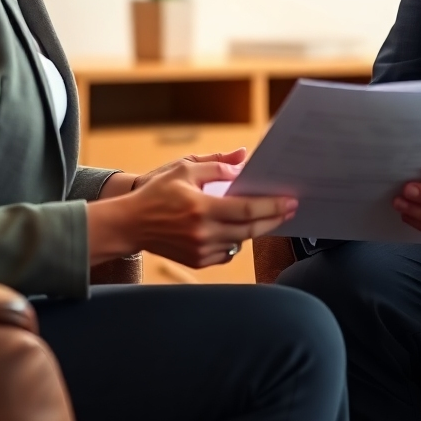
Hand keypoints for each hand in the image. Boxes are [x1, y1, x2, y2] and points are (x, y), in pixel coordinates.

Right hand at [88, 150, 296, 267]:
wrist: (130, 224)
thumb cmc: (157, 192)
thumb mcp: (185, 168)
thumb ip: (217, 164)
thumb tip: (243, 160)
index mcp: (201, 209)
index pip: (247, 210)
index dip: (272, 206)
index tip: (290, 200)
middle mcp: (203, 233)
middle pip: (250, 229)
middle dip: (274, 218)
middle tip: (290, 208)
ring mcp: (200, 250)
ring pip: (241, 241)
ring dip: (257, 229)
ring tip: (270, 216)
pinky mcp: (197, 261)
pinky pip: (227, 251)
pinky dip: (237, 239)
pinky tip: (241, 228)